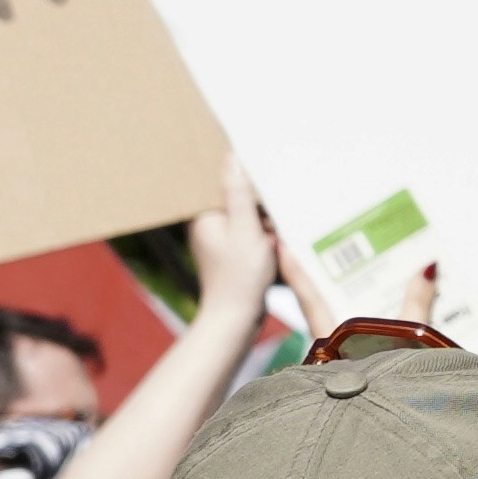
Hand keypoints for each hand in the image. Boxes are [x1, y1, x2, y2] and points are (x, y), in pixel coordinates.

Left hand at [186, 162, 281, 349]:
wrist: (236, 319)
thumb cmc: (239, 277)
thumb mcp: (245, 229)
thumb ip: (238, 193)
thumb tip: (231, 158)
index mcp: (204, 215)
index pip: (222, 182)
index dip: (243, 178)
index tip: (261, 176)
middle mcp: (207, 225)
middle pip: (236, 199)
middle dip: (258, 204)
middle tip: (270, 216)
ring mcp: (219, 241)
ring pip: (246, 217)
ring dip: (263, 222)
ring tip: (272, 236)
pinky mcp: (231, 254)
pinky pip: (249, 234)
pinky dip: (263, 237)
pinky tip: (273, 246)